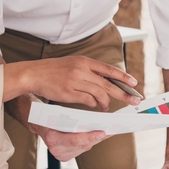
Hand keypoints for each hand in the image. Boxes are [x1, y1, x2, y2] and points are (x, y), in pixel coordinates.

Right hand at [16, 56, 140, 109]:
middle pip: (107, 83)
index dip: (123, 77)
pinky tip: (94, 106)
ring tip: (107, 107)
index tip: (134, 83)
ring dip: (106, 102)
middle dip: (123, 93)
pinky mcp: (69, 93)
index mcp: (84, 61)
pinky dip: (93, 104)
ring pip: (99, 93)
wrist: (34, 74)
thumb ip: (88, 71)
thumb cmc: (54, 70)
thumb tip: (105, 82)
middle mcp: (81, 70)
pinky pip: (87, 100)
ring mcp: (75, 81)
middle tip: (133, 100)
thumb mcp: (73, 64)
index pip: (108, 69)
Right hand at [32, 123, 108, 161]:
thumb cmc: (46, 116)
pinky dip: (92, 141)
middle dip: (98, 137)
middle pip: (82, 145)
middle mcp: (57, 150)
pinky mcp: (66, 156)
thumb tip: (87, 117)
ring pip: (85, 147)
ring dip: (96, 140)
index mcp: (52, 139)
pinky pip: (82, 149)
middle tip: (112, 130)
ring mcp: (62, 155)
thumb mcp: (54, 113)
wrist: (38, 124)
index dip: (90, 137)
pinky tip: (101, 135)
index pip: (75, 140)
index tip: (102, 133)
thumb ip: (67, 118)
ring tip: (110, 131)